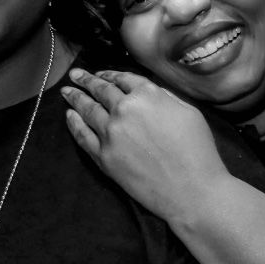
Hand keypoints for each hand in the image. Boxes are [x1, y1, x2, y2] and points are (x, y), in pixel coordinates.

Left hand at [61, 69, 229, 221]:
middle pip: (101, 90)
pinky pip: (82, 136)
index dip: (109, 74)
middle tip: (75, 75)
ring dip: (75, 98)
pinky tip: (69, 116)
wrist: (191, 190)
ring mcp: (110, 133)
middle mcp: (124, 109)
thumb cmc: (198, 151)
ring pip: (87, 110)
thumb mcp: (189, 112)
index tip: (100, 73)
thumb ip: (164, 97)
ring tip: (66, 92)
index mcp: (147, 95)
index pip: (123, 79)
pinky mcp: (103, 156)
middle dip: (86, 80)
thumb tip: (149, 92)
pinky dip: (74, 124)